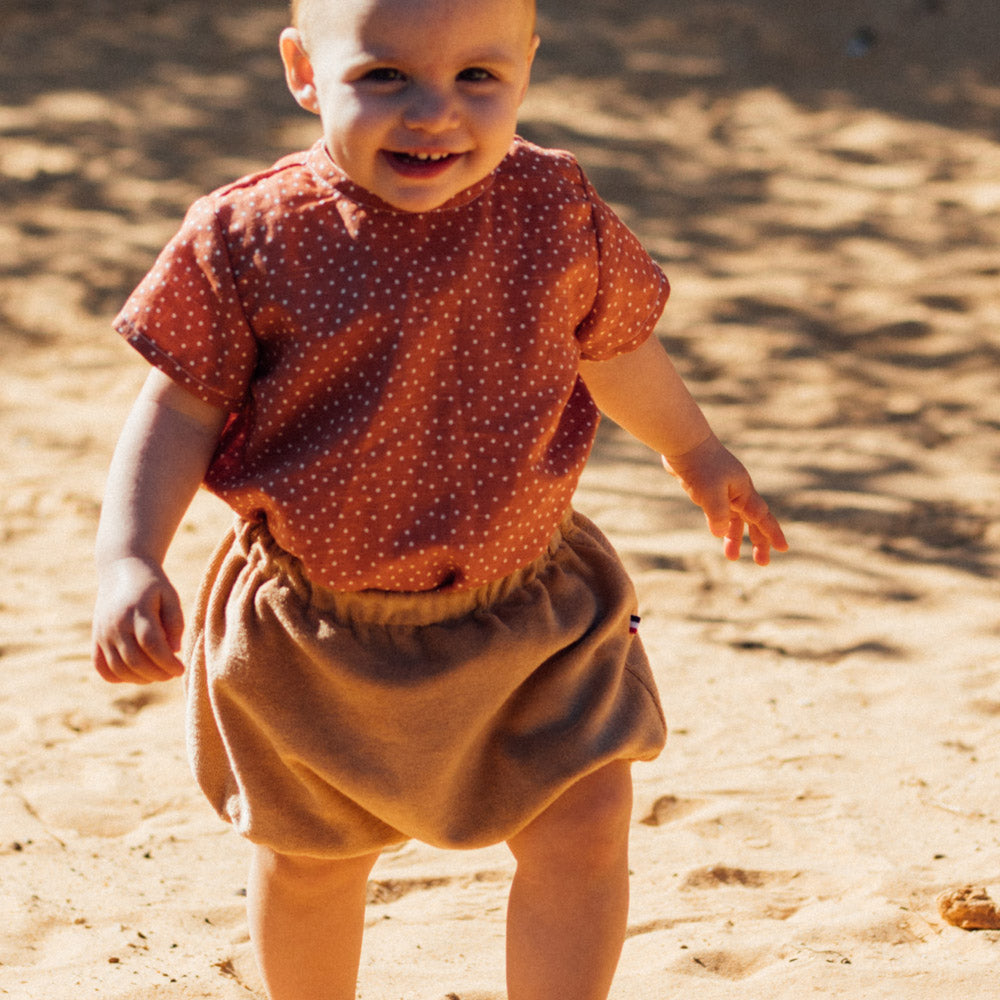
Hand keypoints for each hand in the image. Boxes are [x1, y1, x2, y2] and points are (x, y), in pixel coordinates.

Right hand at [92, 557, 185, 683]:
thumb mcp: (170, 596)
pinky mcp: (96, 638)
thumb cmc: (152, 584)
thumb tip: (175, 650)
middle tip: (172, 674)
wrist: (121, 569)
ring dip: (140, 678)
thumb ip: (175, 622)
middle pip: (135, 660)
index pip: (152, 645)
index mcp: (137, 610)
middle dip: (157, 674)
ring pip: (118, 668)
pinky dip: (118, 677)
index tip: (181, 669)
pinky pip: (101, 667)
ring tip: (158, 674)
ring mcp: (103, 633)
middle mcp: (116, 624)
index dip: (167, 662)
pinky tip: (136, 674)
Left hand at [663, 435, 787, 565]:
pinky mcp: (708, 489)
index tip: (783, 548)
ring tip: (732, 557)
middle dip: (758, 541)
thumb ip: (717, 513)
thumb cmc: (700, 465)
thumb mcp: (710, 492)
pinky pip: (718, 511)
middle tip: (762, 563)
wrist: (683, 442)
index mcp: (743, 491)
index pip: (762, 517)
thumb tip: (719, 534)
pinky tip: (717, 533)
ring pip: (733, 518)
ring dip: (734, 537)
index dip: (772, 534)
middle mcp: (737, 491)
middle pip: (751, 520)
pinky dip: (720, 523)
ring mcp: (723, 490)